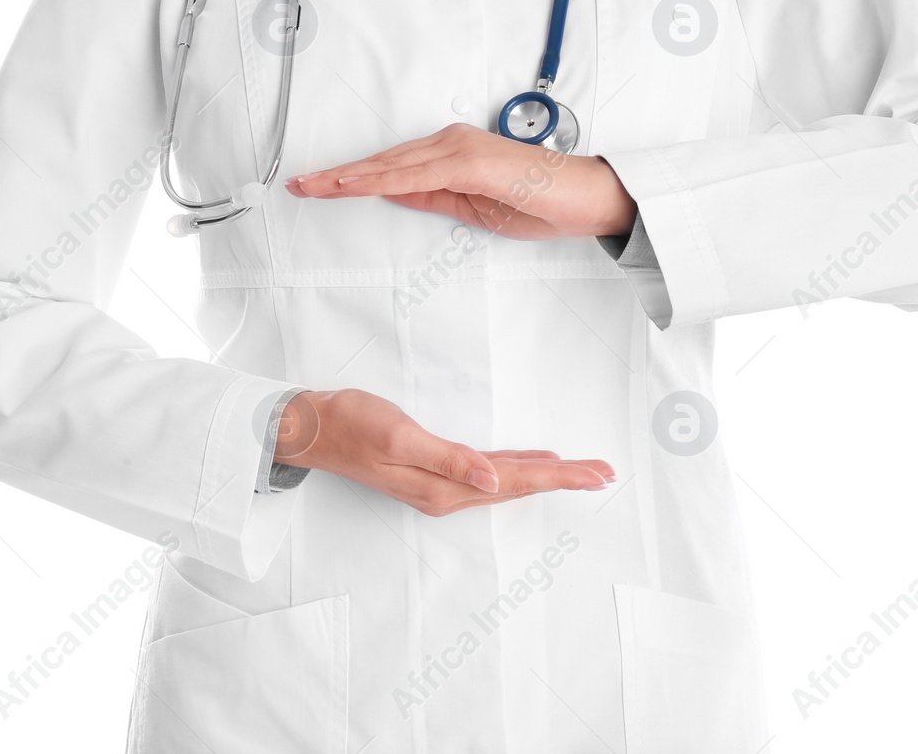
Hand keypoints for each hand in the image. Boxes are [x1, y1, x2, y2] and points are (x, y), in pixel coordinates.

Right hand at [276, 388, 614, 516]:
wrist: (312, 429)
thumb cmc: (352, 425)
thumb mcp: (401, 437)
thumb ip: (449, 458)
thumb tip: (495, 479)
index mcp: (445, 487)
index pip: (516, 480)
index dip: (558, 476)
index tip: (596, 474)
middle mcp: (448, 492)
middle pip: (519, 485)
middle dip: (564, 479)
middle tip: (605, 472)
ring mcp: (441, 484)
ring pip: (507, 481)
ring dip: (545, 475)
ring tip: (581, 471)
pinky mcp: (433, 471)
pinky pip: (489, 474)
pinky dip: (517, 467)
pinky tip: (531, 462)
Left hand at [284, 123, 637, 239]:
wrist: (586, 198)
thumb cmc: (542, 201)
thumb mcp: (474, 208)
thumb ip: (436, 197)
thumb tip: (397, 195)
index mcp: (453, 153)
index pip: (392, 169)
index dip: (352, 177)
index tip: (318, 184)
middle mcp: (452, 143)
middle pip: (383, 163)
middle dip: (339, 175)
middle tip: (299, 184)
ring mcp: (459, 148)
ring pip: (391, 166)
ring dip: (349, 177)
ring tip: (313, 186)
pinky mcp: (470, 161)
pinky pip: (415, 175)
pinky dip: (379, 180)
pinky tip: (353, 186)